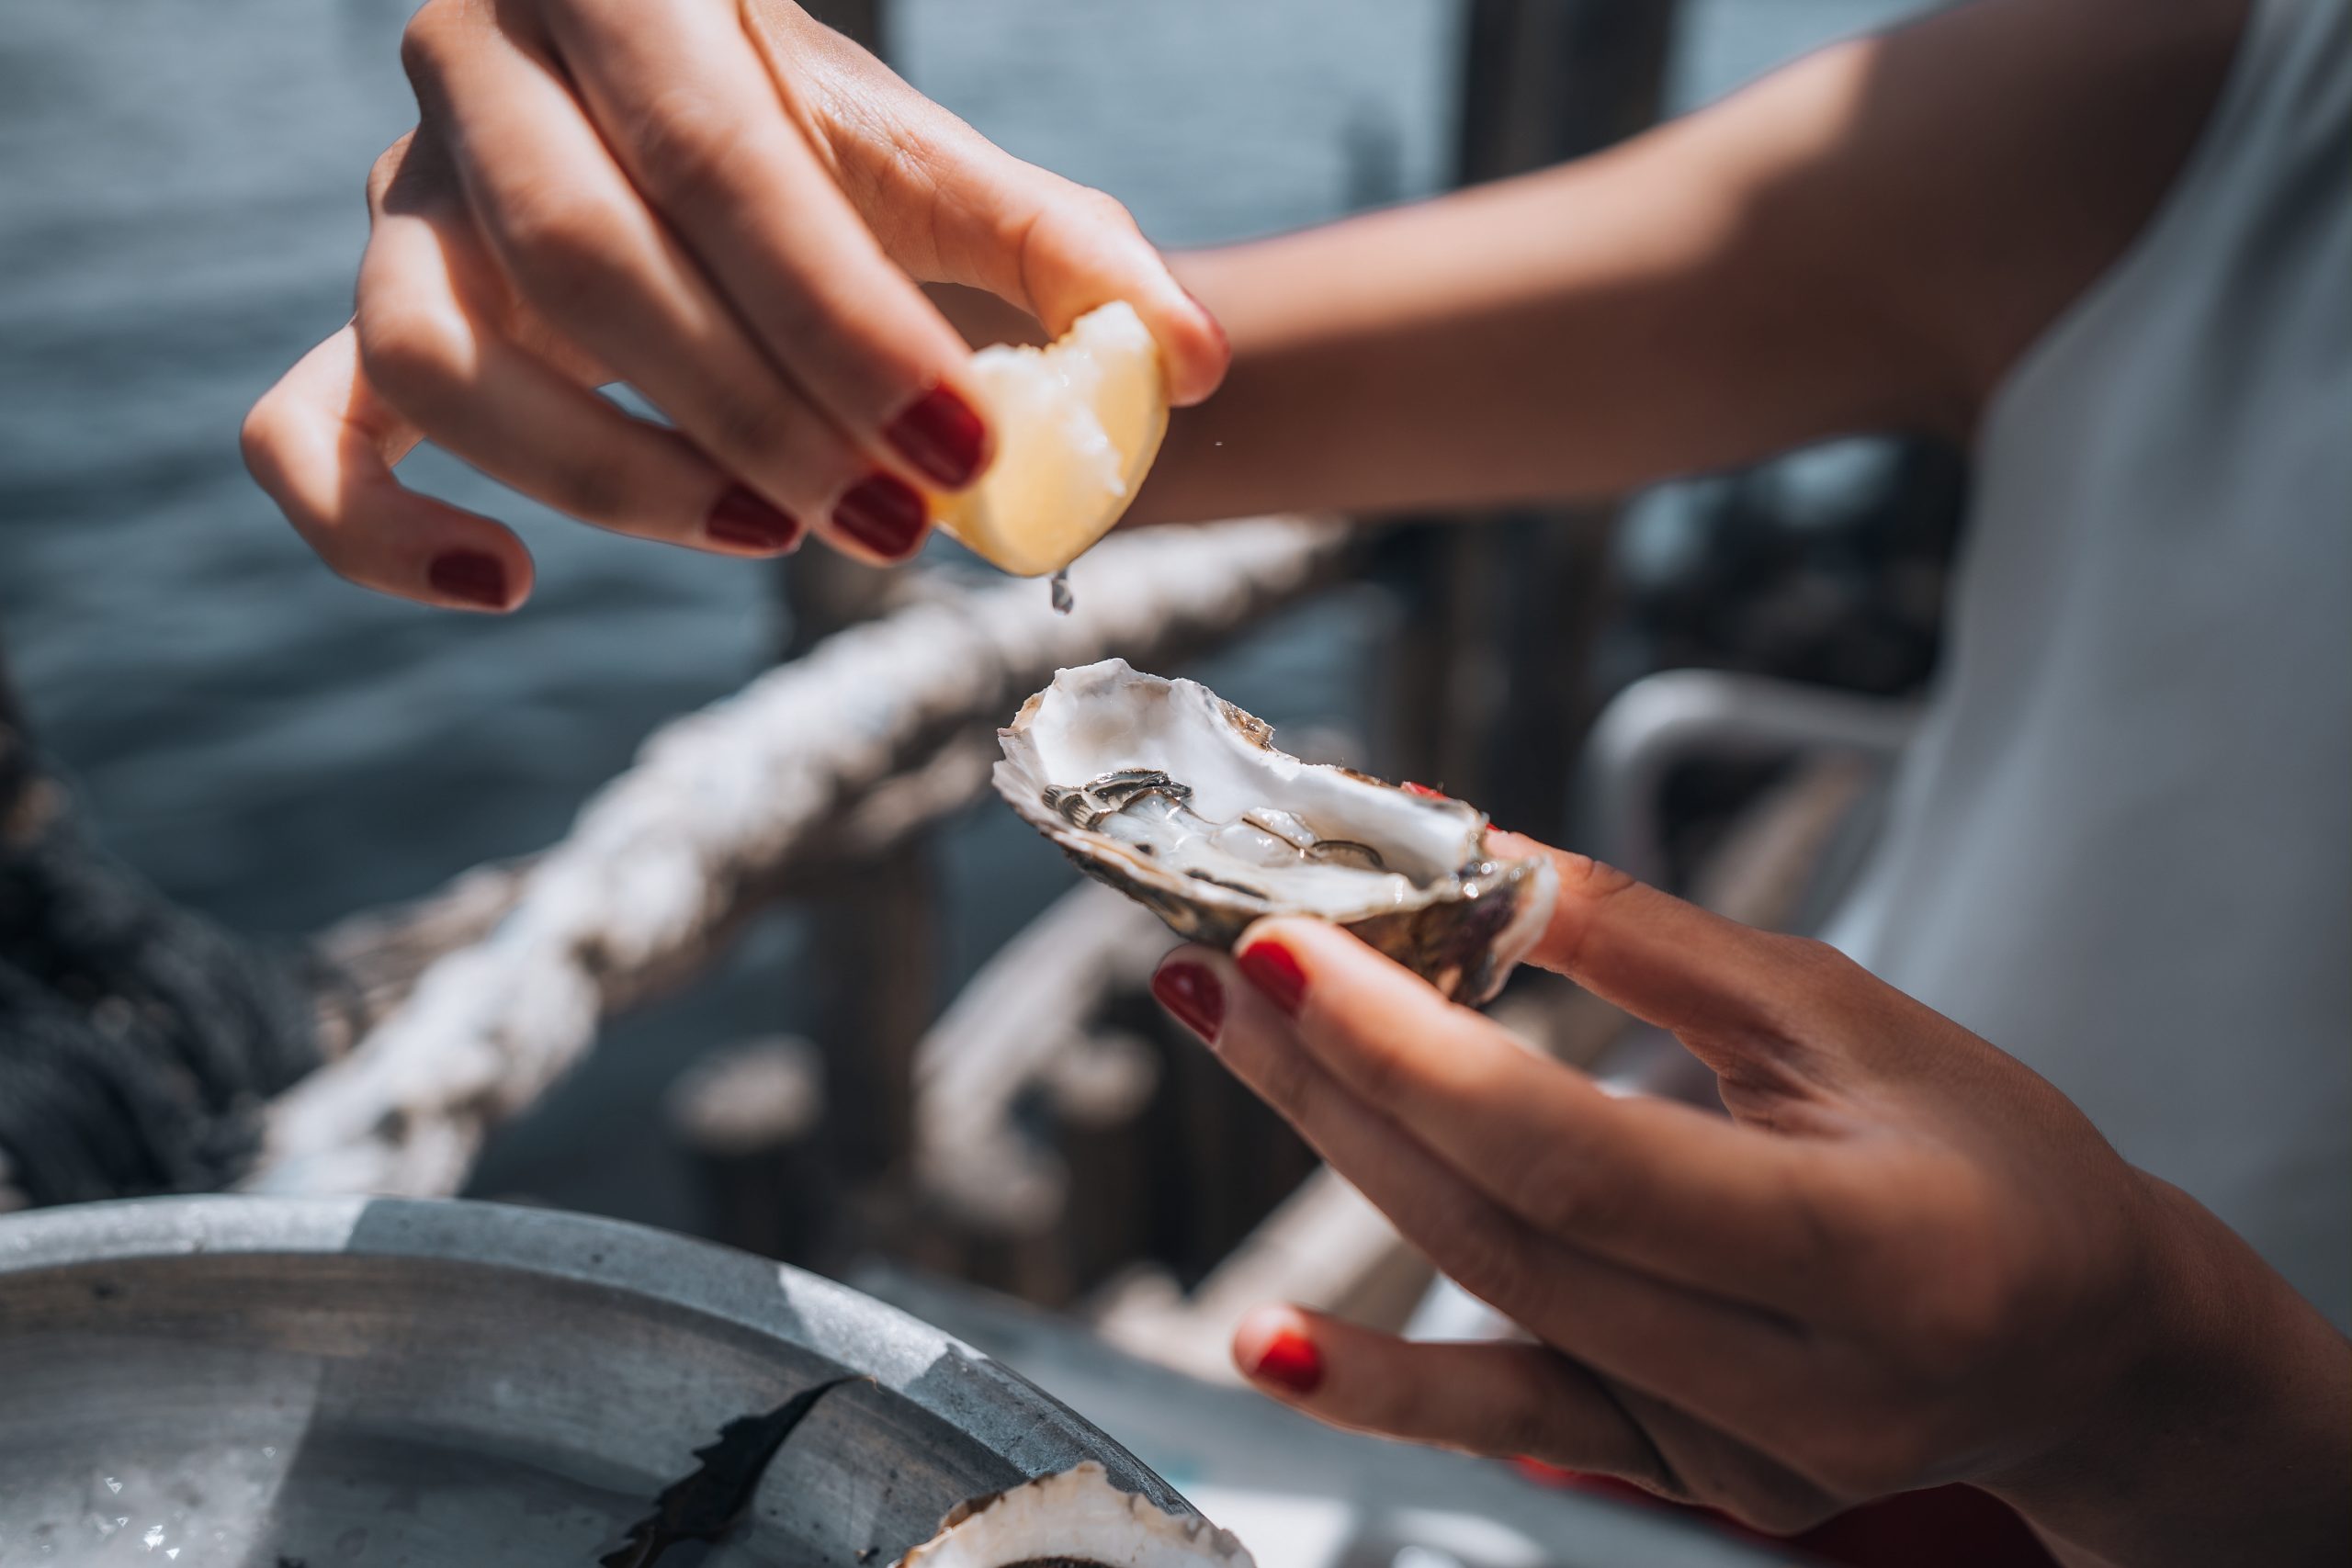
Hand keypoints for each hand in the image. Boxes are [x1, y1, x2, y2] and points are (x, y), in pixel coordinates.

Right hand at [241, 0, 1227, 609]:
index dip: (852, 326)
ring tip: (767, 531)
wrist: (688, 110)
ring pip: (438, 352)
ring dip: (609, 473)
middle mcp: (480, 77)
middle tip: (901, 523)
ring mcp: (403, 203)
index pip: (728, 169)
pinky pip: (302, 432)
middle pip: (587, 265)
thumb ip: (1066, 250)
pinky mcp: (373, 319)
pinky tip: (511, 585)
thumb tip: (1196, 362)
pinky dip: (378, 530)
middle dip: (760, 416)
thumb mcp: (935, 170)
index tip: (971, 452)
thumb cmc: (820, 145)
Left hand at [1150, 835, 2349, 1564]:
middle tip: (1224, 962)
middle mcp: (1802, 1388)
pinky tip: (1268, 1339)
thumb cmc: (1990, 1153)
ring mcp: (1733, 1459)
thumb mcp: (1844, 1014)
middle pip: (1507, 1229)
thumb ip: (1642, 943)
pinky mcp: (1681, 1480)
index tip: (1292, 946)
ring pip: (1490, 1305)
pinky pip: (1512, 1425)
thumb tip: (1460, 849)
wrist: (2085, 1344)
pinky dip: (1381, 1385)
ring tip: (1229, 1036)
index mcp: (1875, 1249)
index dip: (1420, 1055)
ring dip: (1339, 1158)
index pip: (1587, 1156)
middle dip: (1341, 1081)